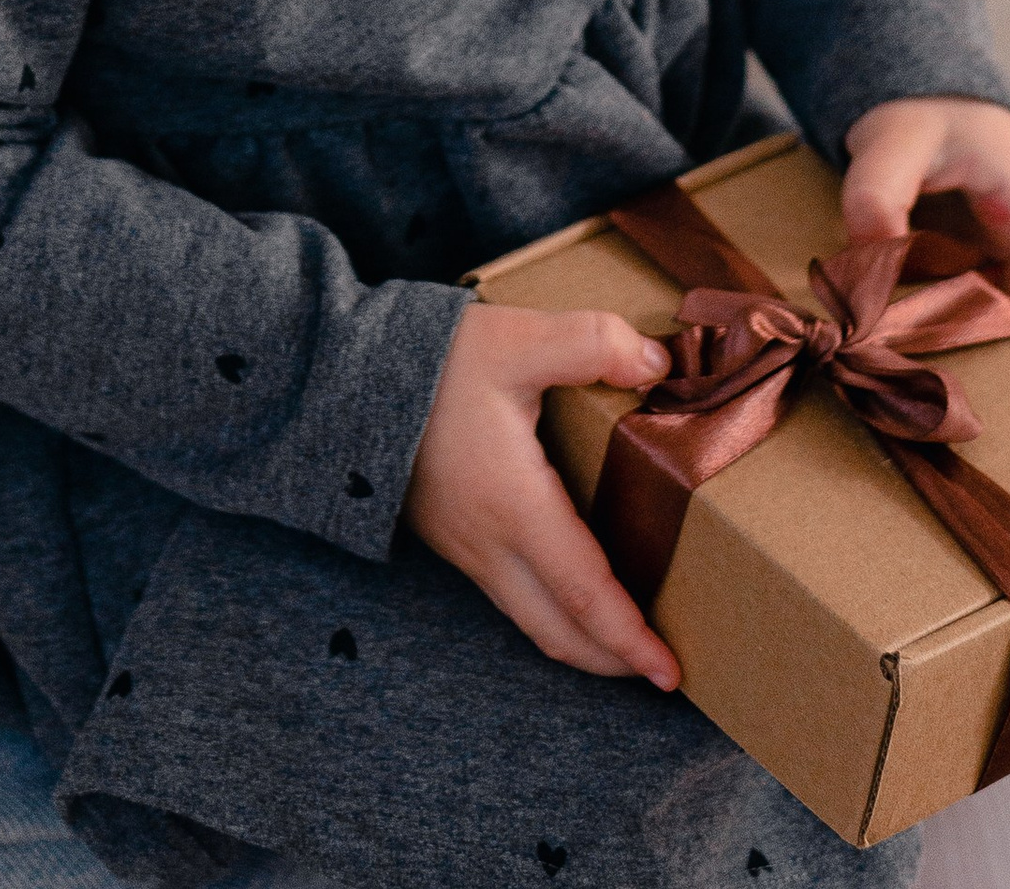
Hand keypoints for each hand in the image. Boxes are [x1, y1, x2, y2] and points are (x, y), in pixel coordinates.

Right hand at [403, 302, 680, 684]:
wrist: (341, 379)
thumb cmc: (431, 364)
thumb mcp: (516, 339)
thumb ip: (591, 344)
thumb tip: (659, 366)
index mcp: (514, 507)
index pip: (584, 593)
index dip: (630, 637)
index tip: (668, 671)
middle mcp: (489, 544)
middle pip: (559, 630)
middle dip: (614, 660)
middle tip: (661, 671)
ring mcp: (465, 547)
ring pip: (533, 620)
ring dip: (582, 641)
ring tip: (626, 641)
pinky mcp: (451, 536)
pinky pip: (510, 596)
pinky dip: (552, 613)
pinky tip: (570, 588)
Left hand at [842, 98, 1009, 359]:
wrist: (911, 92)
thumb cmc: (916, 112)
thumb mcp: (889, 142)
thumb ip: (876, 196)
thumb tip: (871, 265)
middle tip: (977, 384)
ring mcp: (1000, 241)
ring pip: (1005, 304)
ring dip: (978, 335)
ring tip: (937, 367)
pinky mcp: (973, 252)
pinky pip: (973, 296)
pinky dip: (952, 318)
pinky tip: (915, 336)